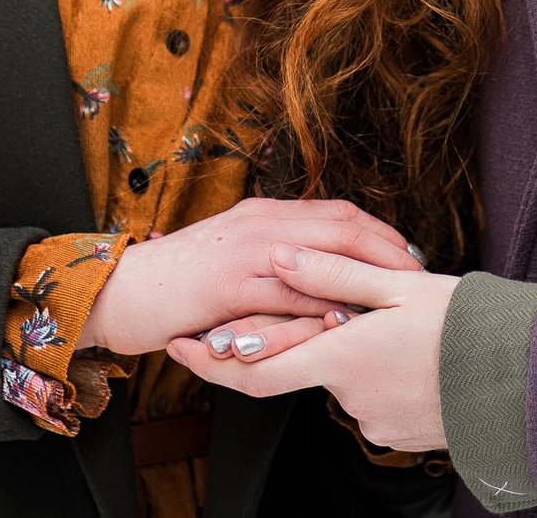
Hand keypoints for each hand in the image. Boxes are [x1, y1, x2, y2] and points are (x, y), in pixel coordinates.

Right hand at [79, 199, 421, 356]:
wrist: (117, 291)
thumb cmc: (176, 282)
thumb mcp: (231, 255)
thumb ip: (274, 255)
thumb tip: (322, 270)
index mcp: (263, 212)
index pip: (338, 212)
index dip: (380, 233)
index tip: (410, 255)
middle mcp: (260, 223)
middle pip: (342, 226)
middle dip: (388, 252)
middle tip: (420, 278)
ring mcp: (244, 252)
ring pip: (322, 258)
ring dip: (364, 280)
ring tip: (397, 303)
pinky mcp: (228, 287)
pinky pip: (288, 297)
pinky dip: (321, 309)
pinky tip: (346, 323)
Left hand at [166, 244, 455, 451]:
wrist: (523, 380)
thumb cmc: (464, 326)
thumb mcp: (398, 287)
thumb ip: (333, 271)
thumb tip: (280, 258)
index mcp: (339, 355)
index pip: (256, 371)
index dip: (212, 362)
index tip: (179, 347)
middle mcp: (348, 395)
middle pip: (310, 364)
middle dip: (317, 338)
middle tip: (348, 311)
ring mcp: (374, 420)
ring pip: (348, 379)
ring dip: (361, 355)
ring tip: (408, 327)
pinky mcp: (401, 432)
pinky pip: (378, 398)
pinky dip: (386, 376)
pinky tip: (419, 354)